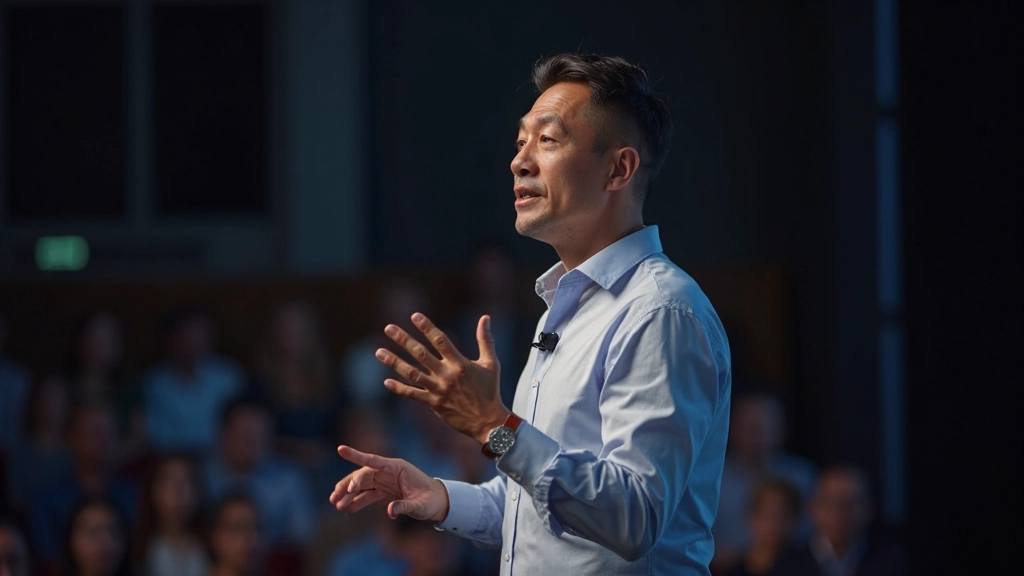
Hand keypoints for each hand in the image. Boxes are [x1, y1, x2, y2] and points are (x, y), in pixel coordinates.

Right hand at [329, 445, 449, 521]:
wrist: (437, 503)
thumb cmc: (431, 501)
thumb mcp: (421, 506)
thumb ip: (406, 506)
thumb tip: (390, 511)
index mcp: (397, 467)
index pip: (373, 460)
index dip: (356, 455)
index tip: (340, 449)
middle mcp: (388, 472)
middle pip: (363, 474)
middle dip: (348, 485)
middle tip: (336, 497)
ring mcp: (384, 482)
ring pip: (362, 485)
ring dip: (348, 494)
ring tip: (337, 505)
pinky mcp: (383, 492)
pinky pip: (366, 495)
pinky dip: (356, 502)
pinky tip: (346, 509)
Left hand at [375, 313, 509, 443]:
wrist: (488, 422)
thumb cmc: (490, 390)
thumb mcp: (491, 363)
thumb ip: (485, 340)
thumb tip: (485, 317)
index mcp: (460, 363)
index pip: (440, 341)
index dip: (427, 328)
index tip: (414, 316)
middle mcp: (446, 375)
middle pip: (420, 354)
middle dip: (403, 339)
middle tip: (388, 328)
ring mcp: (438, 390)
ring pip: (412, 374)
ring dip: (394, 362)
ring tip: (378, 352)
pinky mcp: (434, 404)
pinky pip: (413, 395)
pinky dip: (399, 389)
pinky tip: (386, 382)